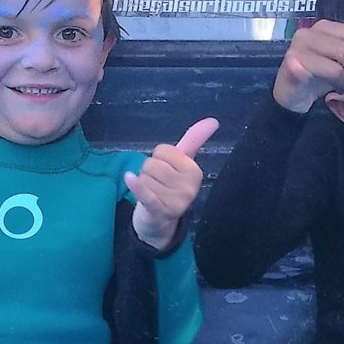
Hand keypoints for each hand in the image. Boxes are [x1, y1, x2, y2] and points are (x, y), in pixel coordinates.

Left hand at [127, 118, 219, 250]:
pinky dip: (136, 186)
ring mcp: (175, 201)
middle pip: (152, 163)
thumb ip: (195, 140)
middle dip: (148, 172)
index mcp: (195, 172)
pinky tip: (129, 179)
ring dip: (142, 184)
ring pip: (144, 176)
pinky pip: (146, 193)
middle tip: (157, 186)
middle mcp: (189, 187)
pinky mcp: (159, 211)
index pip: (164, 150)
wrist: (159, 222)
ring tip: (152, 194)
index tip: (165, 172)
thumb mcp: (183, 164)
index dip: (158, 159)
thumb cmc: (169, 187)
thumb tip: (213, 120)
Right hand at [274, 12, 343, 112]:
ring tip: (337, 86)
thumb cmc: (320, 74)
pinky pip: (318, 73)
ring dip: (342, 81)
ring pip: (336, 65)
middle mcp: (307, 33)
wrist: (294, 95)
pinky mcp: (290, 67)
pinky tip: (326, 91)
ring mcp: (296, 49)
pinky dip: (327, 83)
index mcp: (323, 27)